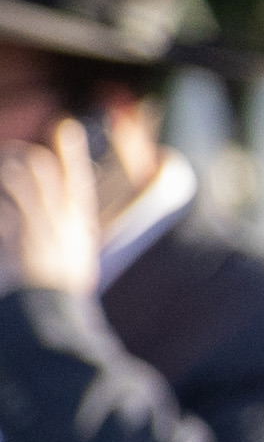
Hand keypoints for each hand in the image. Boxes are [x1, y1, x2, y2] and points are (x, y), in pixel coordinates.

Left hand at [0, 124, 100, 297]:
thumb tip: (64, 218)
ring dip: (6, 167)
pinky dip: (0, 200)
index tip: (65, 125)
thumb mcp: (75, 257)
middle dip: (19, 155)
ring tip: (0, 169)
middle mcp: (62, 218)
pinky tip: (0, 213)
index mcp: (78, 223)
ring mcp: (40, 224)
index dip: (71, 148)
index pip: (77, 175)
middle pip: (42, 167)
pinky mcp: (20, 234)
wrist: (50, 315)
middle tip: (6, 154)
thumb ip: (66, 232)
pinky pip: (6, 205)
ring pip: (20, 176)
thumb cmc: (59, 293)